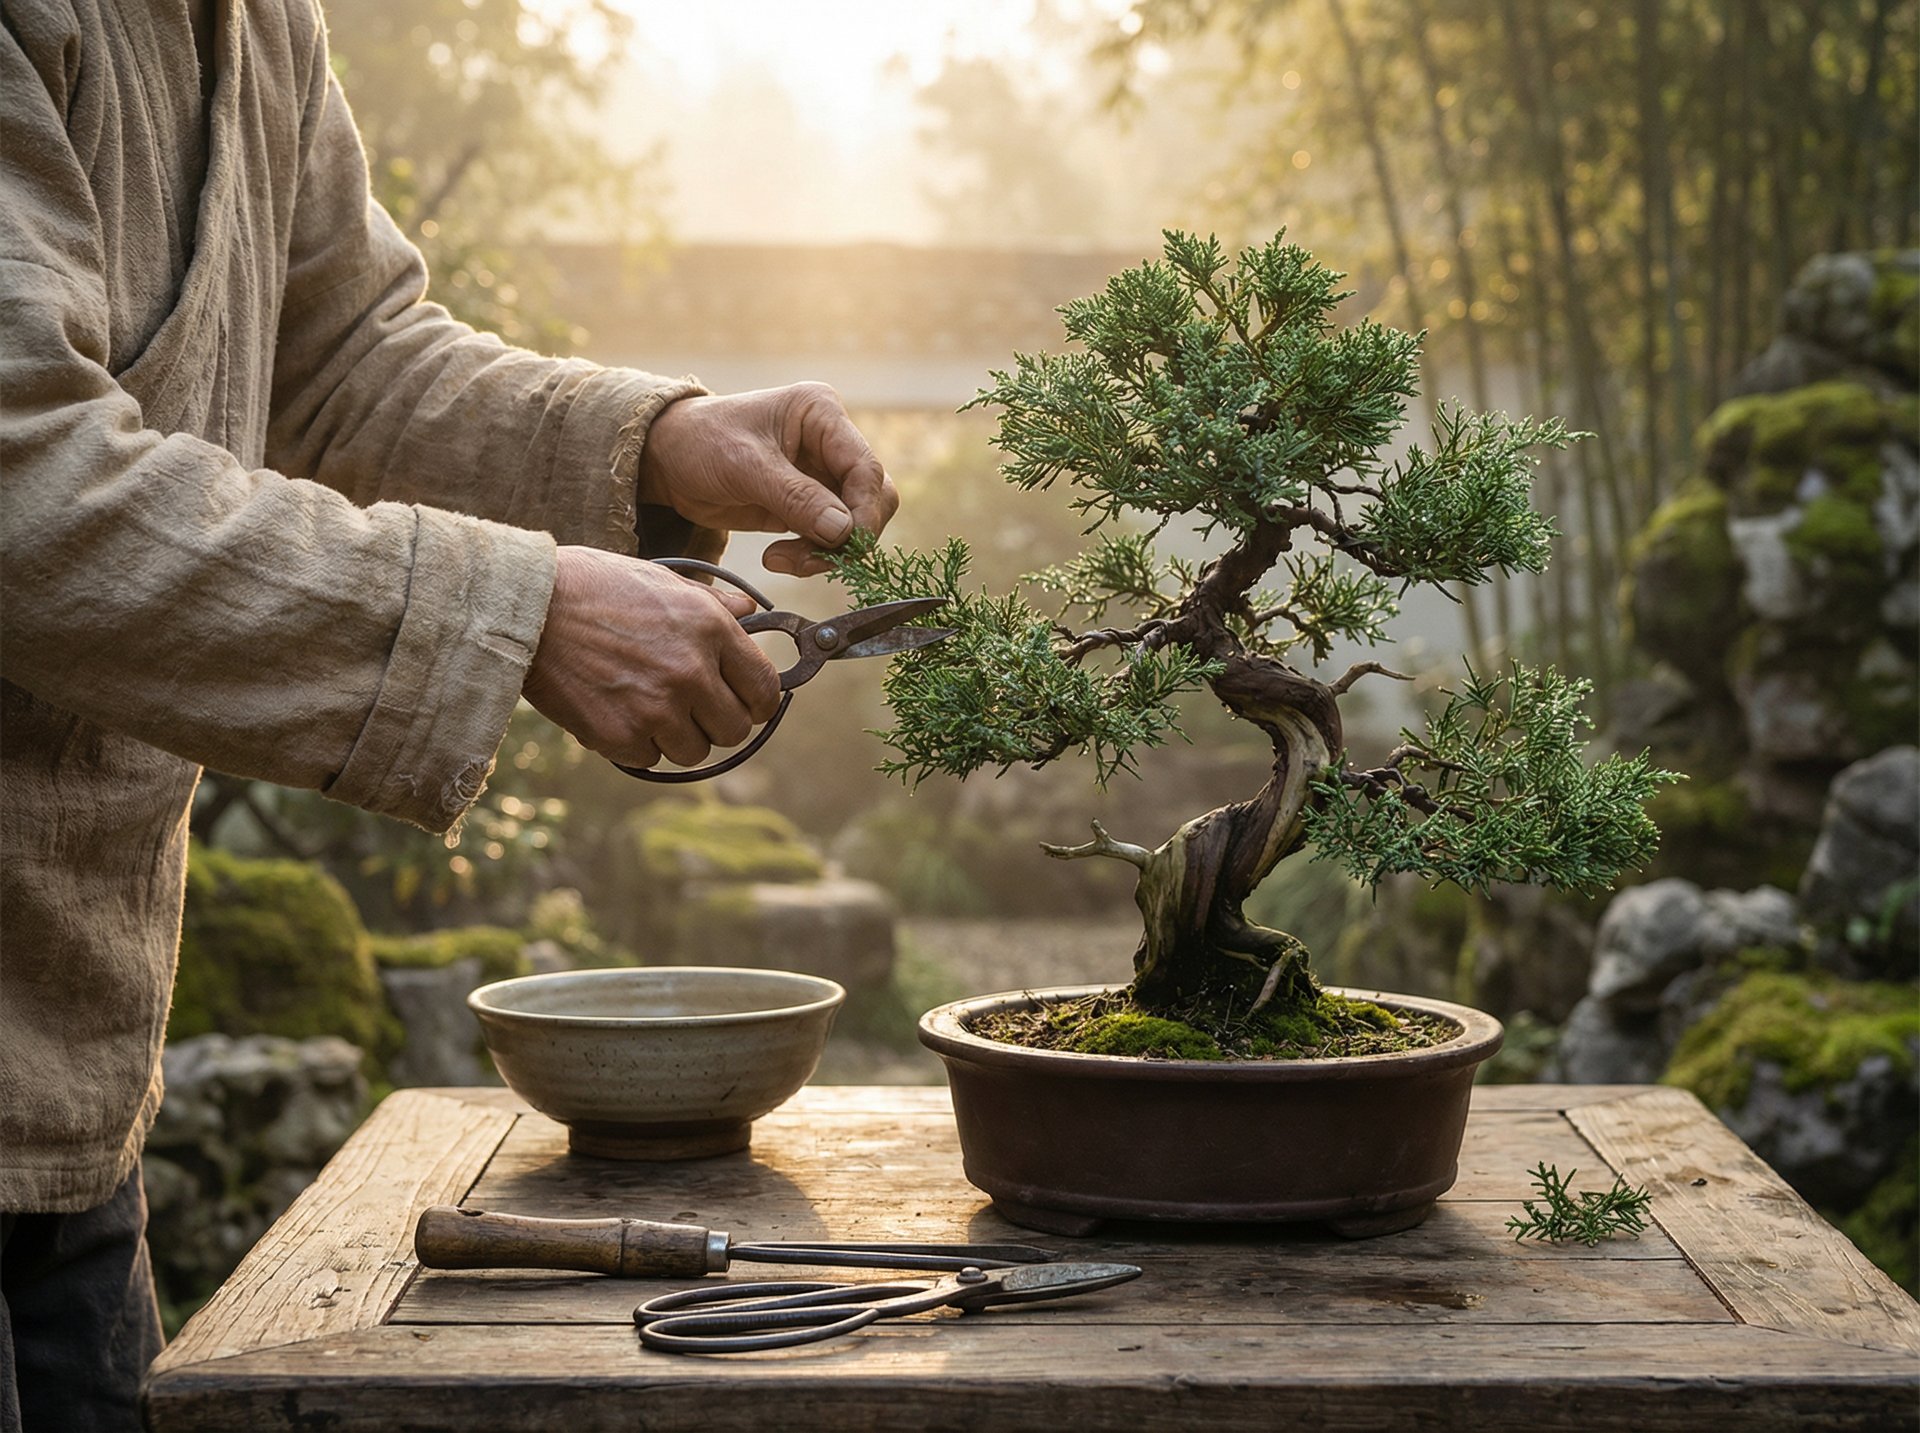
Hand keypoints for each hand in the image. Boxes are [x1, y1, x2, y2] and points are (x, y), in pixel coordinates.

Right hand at [523, 547, 781, 769]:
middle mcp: (692, 672)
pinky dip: (635, 743)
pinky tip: (614, 710)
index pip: (765, 690)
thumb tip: (749, 610)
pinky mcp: (620, 735)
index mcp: (711, 629)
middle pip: (735, 730)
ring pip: (694, 751)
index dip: (759, 703)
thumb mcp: (661, 579)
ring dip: (676, 736)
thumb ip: (711, 603)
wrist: (527, 606)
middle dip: (716, 723)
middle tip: (691, 708)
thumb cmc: (592, 586)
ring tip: (646, 705)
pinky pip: (649, 759)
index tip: (745, 704)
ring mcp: (657, 707)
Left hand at [637, 383, 899, 575]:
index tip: (843, 543)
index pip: (865, 467)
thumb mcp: (744, 466)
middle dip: (847, 535)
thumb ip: (796, 497)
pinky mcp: (810, 505)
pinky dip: (812, 555)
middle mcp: (832, 442)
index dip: (863, 511)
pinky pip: (831, 538)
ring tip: (781, 560)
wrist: (668, 460)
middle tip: (808, 559)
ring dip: (827, 551)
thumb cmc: (701, 443)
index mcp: (822, 414)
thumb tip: (844, 531)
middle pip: (872, 498)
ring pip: (855, 524)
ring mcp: (823, 475)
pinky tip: (777, 557)